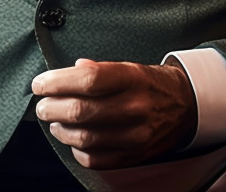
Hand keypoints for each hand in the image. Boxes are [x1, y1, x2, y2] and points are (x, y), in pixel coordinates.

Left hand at [32, 57, 196, 169]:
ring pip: (85, 138)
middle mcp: (135, 106)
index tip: (40, 84)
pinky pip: (96, 159)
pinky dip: (77, 150)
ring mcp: (136, 134)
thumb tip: (68, 70)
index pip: (88, 80)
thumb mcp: (128, 66)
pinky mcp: (134, 155)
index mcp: (132, 78)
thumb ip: (97, 69)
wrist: (185, 105)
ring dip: (61, 130)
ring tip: (54, 121)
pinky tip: (73, 139)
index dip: (58, 82)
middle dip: (52, 108)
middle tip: (42, 105)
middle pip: (82, 111)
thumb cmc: (148, 83)